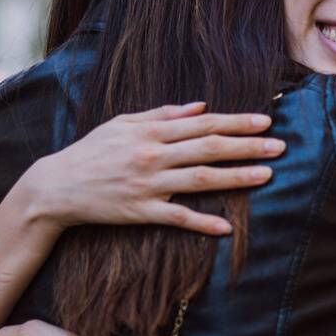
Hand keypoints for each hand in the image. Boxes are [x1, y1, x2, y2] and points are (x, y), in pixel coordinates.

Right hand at [24, 102, 284, 235]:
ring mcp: (148, 184)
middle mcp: (152, 155)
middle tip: (279, 145)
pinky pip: (177, 217)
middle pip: (208, 148)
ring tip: (266, 175)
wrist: (56, 186)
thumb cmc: (91, 151)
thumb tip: (200, 107)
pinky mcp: (140, 211)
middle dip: (247, 146)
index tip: (265, 120)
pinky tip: (226, 227)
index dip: (236, 122)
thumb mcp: (123, 124)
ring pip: (200, 179)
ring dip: (236, 177)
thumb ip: (161, 114)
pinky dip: (202, 222)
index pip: (202, 124)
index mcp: (150, 131)